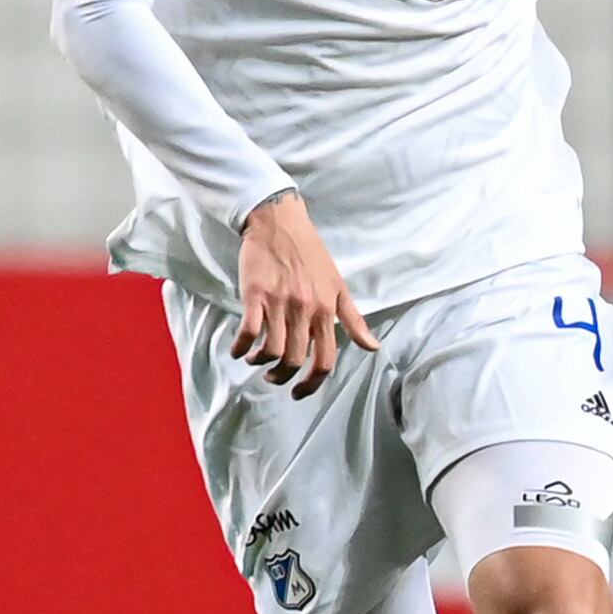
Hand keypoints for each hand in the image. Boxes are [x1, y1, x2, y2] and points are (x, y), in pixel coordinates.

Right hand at [234, 192, 380, 398]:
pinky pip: (248, 332)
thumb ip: (353, 320)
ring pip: (272, 350)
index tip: (299, 392)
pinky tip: (238, 350)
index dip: (312, 383)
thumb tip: (373, 347)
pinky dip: (241, 347)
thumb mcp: (338, 285)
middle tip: (274, 377)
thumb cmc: (310, 253)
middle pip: (296, 360)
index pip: (325, 360)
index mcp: (326, 309)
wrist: (279, 221)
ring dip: (261, 363)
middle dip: (282, 377)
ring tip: (256, 361)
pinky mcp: (256, 294)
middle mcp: (305, 309)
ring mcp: (280, 302)